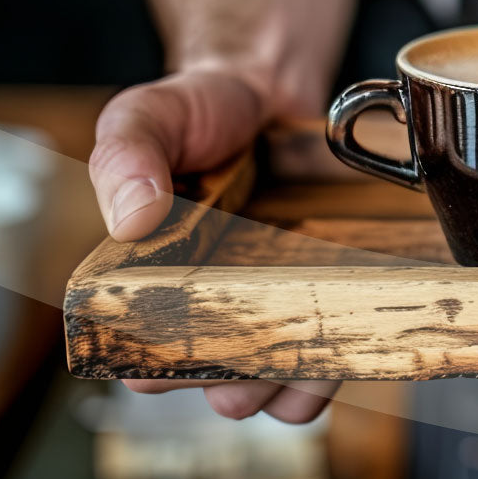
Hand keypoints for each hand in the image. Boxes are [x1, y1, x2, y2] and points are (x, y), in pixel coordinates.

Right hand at [89, 68, 339, 422]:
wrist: (272, 92)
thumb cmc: (199, 111)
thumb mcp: (147, 117)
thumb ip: (126, 159)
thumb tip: (133, 221)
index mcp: (152, 288)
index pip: (145, 361)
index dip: (157, 370)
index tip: (171, 358)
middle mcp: (212, 311)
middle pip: (219, 385)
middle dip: (233, 385)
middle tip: (243, 368)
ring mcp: (274, 309)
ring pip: (280, 386)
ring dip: (292, 386)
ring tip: (300, 364)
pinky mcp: (327, 298)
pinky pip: (336, 357)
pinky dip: (345, 361)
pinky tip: (351, 340)